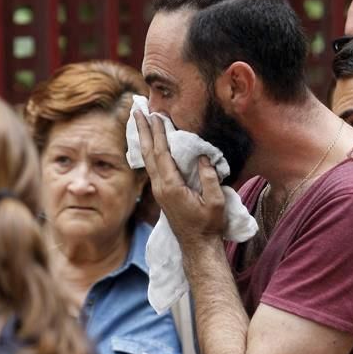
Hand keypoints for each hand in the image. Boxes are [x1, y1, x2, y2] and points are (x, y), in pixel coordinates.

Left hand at [135, 112, 225, 244]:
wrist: (197, 246)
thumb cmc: (209, 225)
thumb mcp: (215, 202)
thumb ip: (209, 178)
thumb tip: (203, 155)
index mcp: (171, 187)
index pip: (161, 154)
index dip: (157, 133)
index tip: (155, 114)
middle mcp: (160, 187)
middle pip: (147, 152)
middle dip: (142, 129)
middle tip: (137, 108)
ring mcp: (159, 190)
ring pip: (147, 158)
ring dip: (142, 137)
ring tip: (138, 119)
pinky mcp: (161, 192)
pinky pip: (151, 165)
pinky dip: (148, 149)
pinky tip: (147, 142)